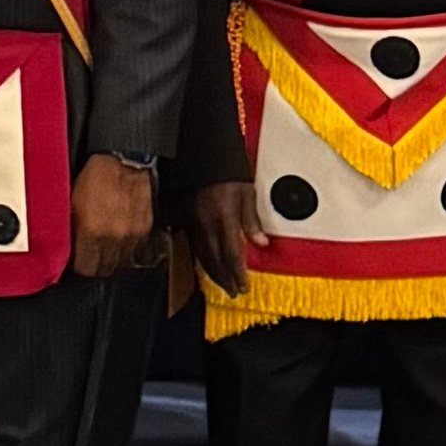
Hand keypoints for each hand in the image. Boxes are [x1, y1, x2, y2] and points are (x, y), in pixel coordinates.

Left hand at [68, 154, 157, 282]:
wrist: (121, 160)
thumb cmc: (94, 177)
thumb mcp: (72, 203)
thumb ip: (71, 230)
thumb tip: (67, 249)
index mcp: (91, 230)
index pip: (86, 268)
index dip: (80, 266)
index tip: (79, 261)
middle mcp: (113, 236)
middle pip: (104, 269)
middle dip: (96, 264)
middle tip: (91, 254)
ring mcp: (131, 234)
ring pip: (121, 262)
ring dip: (113, 257)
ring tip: (106, 245)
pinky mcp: (144, 228)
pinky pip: (135, 249)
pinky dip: (127, 246)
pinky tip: (119, 236)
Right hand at [186, 176, 256, 296]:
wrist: (200, 153)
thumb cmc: (224, 168)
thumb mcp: (246, 191)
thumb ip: (252, 220)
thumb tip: (260, 242)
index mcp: (224, 217)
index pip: (232, 254)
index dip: (237, 274)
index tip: (243, 286)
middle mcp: (206, 223)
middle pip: (215, 260)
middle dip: (225, 279)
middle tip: (233, 292)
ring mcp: (193, 222)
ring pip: (202, 255)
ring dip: (213, 273)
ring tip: (222, 284)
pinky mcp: (184, 218)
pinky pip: (193, 245)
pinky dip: (202, 259)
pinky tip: (207, 264)